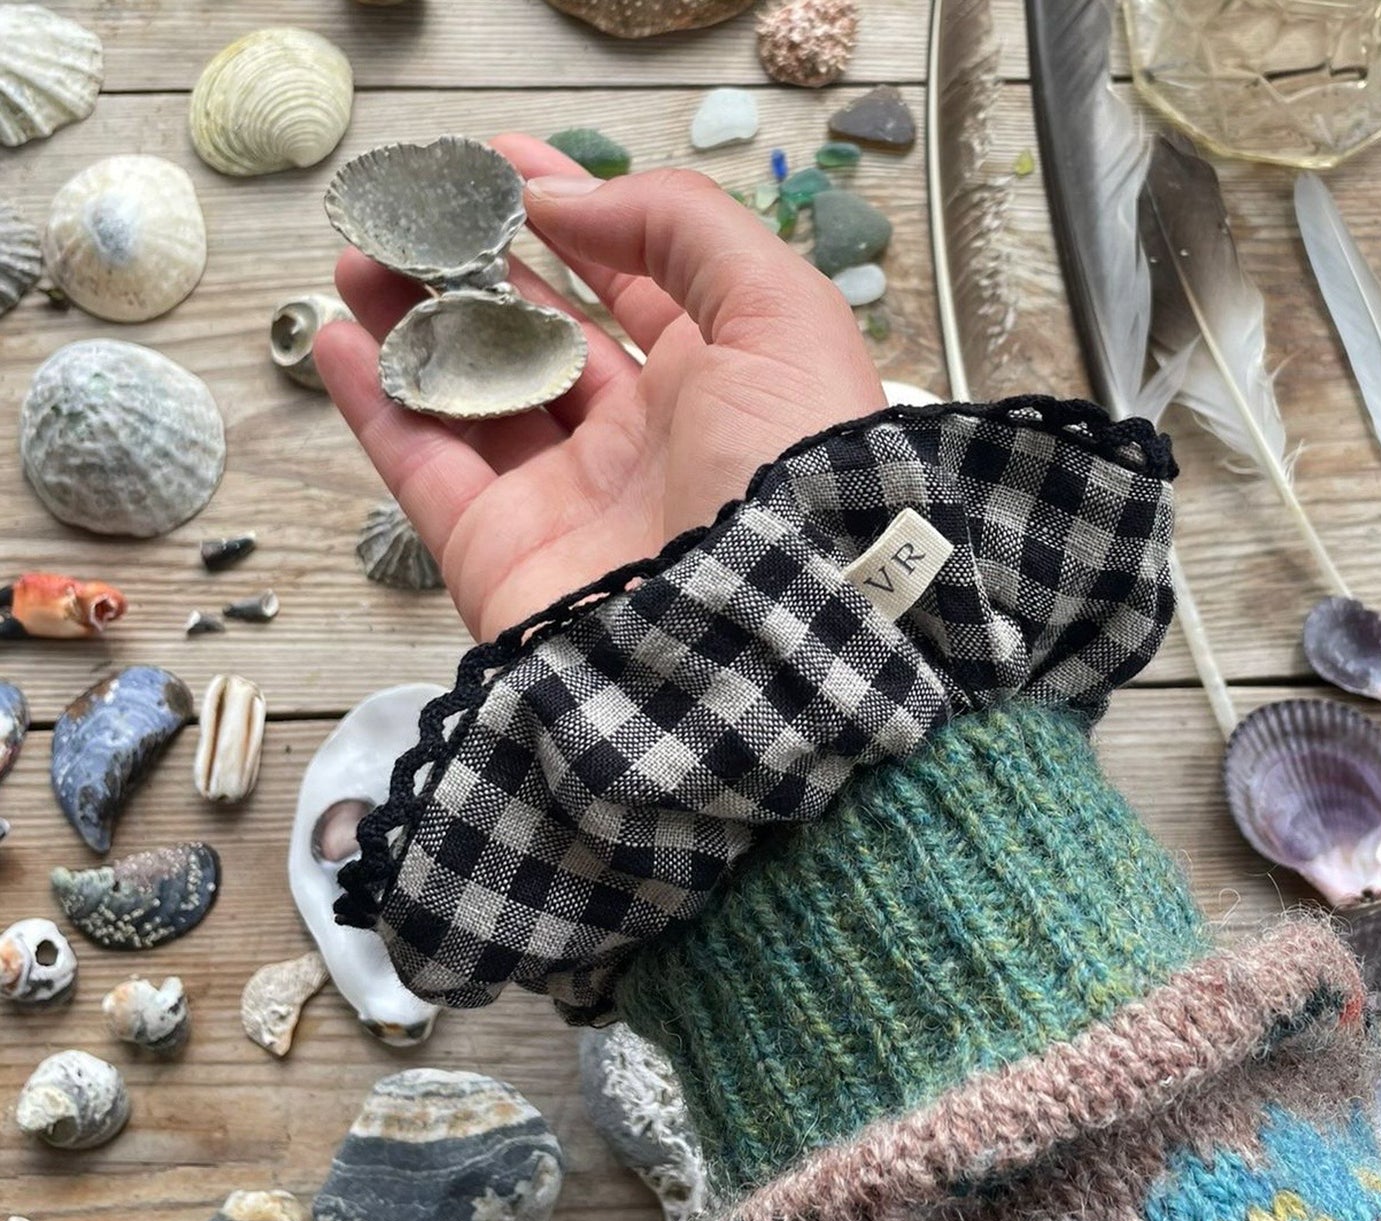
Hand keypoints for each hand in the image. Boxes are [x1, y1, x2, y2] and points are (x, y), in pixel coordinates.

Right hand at [314, 135, 886, 640]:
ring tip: (360, 252)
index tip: (504, 160)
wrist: (755, 644)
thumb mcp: (781, 318)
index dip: (574, 218)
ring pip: (469, 394)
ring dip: (411, 322)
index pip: (631, 286)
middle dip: (477, 268)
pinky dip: (375, 403)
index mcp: (712, 389)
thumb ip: (687, 231)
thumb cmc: (789, 474)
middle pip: (538, 337)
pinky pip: (421, 466)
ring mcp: (560, 502)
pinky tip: (335, 337)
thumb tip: (570, 199)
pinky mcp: (495, 552)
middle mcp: (635, 446)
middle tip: (415, 206)